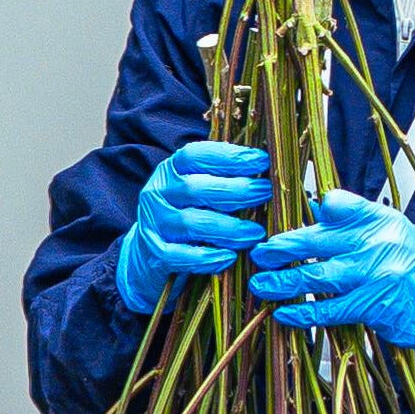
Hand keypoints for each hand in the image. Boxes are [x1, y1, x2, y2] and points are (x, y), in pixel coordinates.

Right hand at [111, 141, 275, 315]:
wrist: (148, 254)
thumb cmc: (186, 216)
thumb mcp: (197, 191)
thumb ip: (222, 179)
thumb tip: (266, 170)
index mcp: (171, 171)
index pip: (196, 156)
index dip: (229, 157)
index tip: (261, 161)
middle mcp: (158, 193)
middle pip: (196, 188)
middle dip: (235, 190)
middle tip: (264, 193)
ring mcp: (154, 224)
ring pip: (190, 223)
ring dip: (227, 228)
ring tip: (256, 233)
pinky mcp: (155, 254)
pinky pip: (179, 256)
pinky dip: (206, 258)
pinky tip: (229, 258)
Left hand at [247, 190, 414, 369]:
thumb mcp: (394, 230)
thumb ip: (357, 219)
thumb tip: (320, 205)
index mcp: (379, 220)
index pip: (338, 205)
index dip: (305, 213)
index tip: (280, 219)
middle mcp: (376, 243)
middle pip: (317, 241)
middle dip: (281, 248)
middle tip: (258, 253)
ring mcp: (374, 275)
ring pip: (317, 276)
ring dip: (283, 282)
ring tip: (261, 285)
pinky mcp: (373, 307)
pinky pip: (330, 309)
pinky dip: (304, 312)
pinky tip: (284, 313)